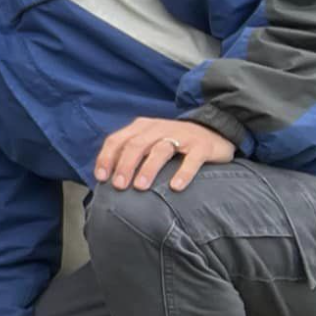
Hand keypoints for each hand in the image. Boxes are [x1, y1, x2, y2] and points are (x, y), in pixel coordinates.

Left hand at [94, 115, 234, 191]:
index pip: (117, 140)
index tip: (101, 177)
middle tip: (118, 186)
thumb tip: (107, 177)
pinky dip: (183, 173)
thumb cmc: (173, 142)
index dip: (107, 158)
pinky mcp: (202, 146)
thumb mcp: (149, 141)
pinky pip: (191, 160)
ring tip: (140, 187)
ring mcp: (181, 136)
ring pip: (160, 150)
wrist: (214, 131)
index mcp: (141, 127)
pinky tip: (175, 187)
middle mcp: (158, 128)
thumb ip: (130, 153)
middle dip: (124, 166)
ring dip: (148, 169)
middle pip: (136, 145)